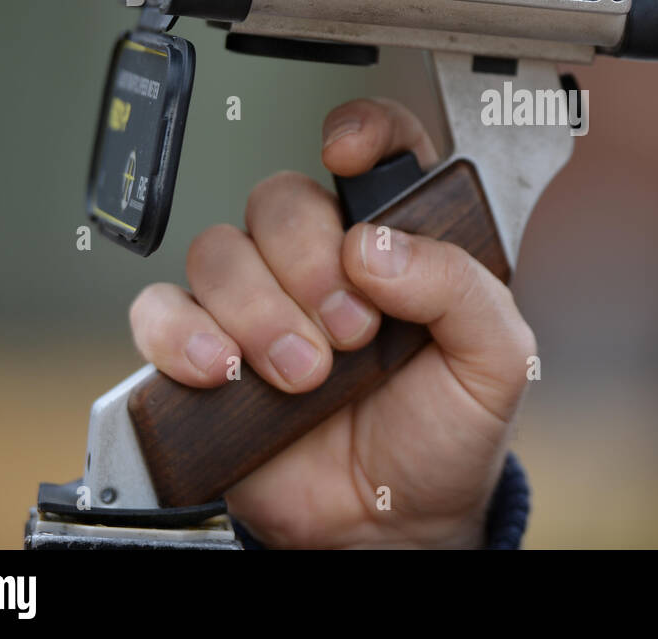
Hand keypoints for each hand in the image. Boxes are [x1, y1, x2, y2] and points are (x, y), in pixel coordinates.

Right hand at [127, 97, 535, 546]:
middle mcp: (324, 261)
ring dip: (259, 311)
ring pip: (219, 249)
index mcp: (399, 244)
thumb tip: (377, 244)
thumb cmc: (446, 435)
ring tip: (303, 374)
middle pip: (279, 199)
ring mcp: (261, 304)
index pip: (377, 150)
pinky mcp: (206, 351)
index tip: (348, 157)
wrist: (391, 527)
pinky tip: (226, 369)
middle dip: (309, 263)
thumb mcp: (496, 359)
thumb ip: (460, 287)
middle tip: (350, 331)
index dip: (359, 131)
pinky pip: (160, 310)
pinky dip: (182, 333)